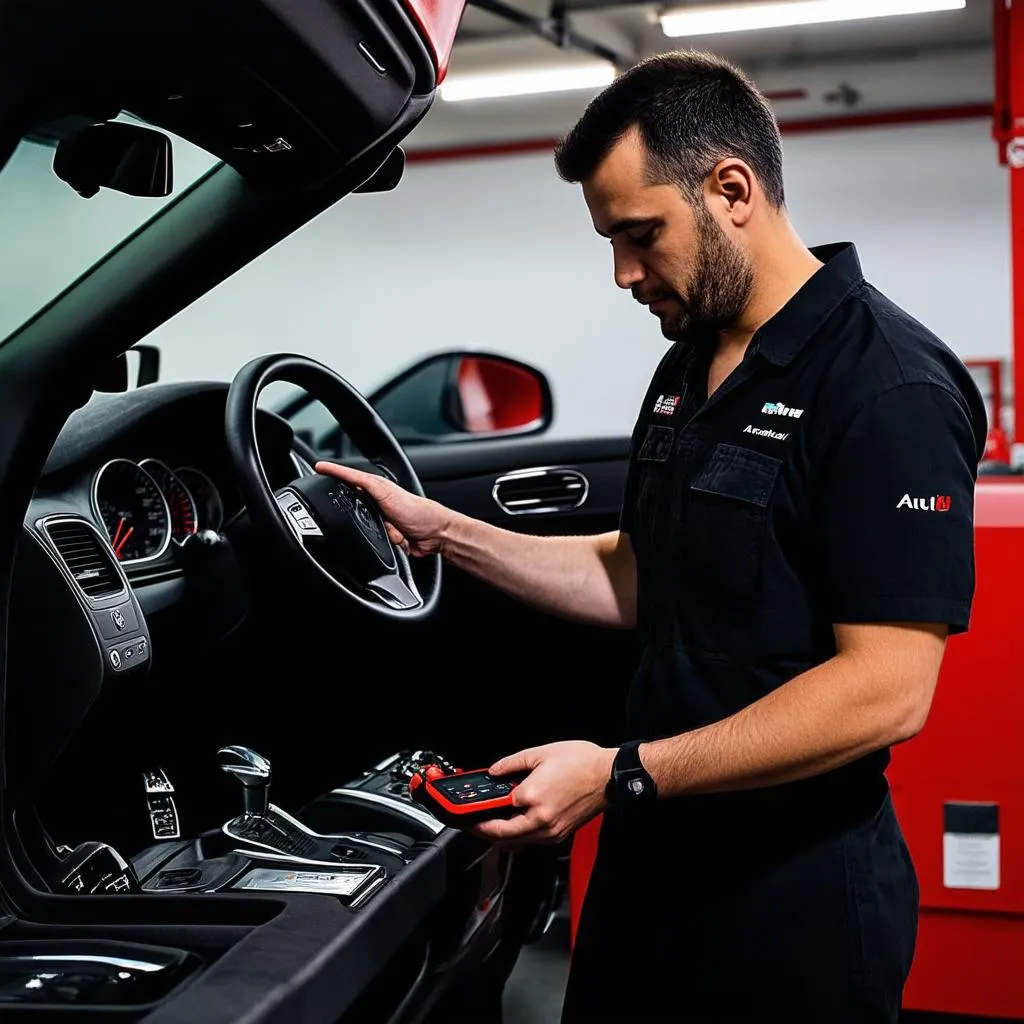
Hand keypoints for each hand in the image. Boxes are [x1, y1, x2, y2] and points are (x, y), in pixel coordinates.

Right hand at [315, 461, 456, 556]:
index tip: (317, 467)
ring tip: (399, 530)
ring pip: (365, 531)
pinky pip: (375, 545)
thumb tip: (346, 475)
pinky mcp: (386, 540)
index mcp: (377, 490)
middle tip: (389, 522)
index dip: (334, 475)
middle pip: (356, 512)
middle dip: (368, 522)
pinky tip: (401, 539)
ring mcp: (381, 523)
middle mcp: (377, 506)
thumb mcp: (386, 492)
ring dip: (384, 534)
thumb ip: (364, 483)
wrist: (434, 533)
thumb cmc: (417, 510)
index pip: (350, 481)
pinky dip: (389, 544)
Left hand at [471, 741, 614, 847]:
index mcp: (533, 798)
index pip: (496, 813)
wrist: (609, 776)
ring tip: (489, 823)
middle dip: (484, 831)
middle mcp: (541, 821)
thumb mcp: (541, 753)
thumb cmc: (582, 764)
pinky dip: (518, 835)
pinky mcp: (559, 835)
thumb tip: (495, 771)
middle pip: (502, 836)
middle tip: (472, 823)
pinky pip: (531, 841)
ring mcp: (551, 832)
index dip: (477, 814)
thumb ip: (512, 763)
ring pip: (517, 842)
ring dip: (500, 836)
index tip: (466, 813)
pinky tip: (513, 823)